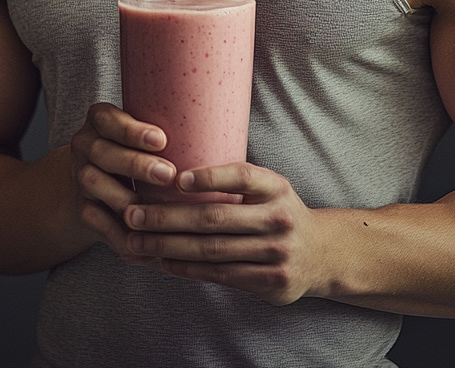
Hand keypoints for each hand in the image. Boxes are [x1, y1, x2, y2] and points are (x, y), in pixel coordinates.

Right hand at [70, 102, 176, 266]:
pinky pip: (98, 222)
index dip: (133, 130)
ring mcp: (80, 176)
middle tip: (168, 175)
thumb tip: (225, 135)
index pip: (109, 118)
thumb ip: (171, 131)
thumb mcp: (146, 133)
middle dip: (136, 164)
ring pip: (96, 185)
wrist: (100, 181)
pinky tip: (147, 245)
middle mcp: (85, 144)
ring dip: (127, 199)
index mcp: (101, 119)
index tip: (162, 140)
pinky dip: (121, 235)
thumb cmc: (139, 150)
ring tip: (157, 212)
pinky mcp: (83, 208)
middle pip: (103, 152)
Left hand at [122, 162, 322, 304]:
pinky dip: (187, 268)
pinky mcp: (270, 282)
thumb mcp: (269, 188)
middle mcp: (278, 218)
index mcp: (276, 187)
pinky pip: (220, 275)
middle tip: (133, 213)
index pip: (243, 176)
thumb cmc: (278, 212)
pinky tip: (163, 261)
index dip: (211, 176)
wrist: (321, 253)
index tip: (176, 177)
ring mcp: (276, 253)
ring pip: (212, 250)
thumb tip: (173, 171)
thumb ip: (235, 182)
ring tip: (137, 240)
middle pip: (216, 218)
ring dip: (168, 246)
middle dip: (168, 217)